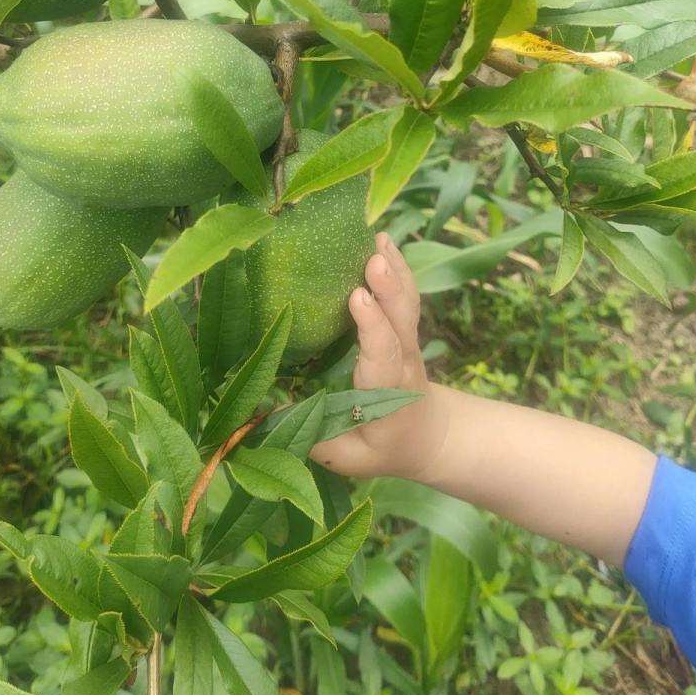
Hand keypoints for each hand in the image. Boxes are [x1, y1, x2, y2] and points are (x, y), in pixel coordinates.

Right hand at [310, 231, 449, 481]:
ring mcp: (408, 339)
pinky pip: (404, 294)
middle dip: (390, 287)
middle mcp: (403, 359)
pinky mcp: (404, 326)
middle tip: (376, 255)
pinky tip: (383, 241)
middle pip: (402, 319)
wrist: (427, 434)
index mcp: (389, 391)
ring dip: (396, 268)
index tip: (358, 297)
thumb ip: (314, 437)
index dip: (374, 325)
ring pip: (407, 301)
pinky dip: (397, 266)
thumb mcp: (349, 457)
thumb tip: (268, 413)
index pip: (384, 354)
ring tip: (380, 237)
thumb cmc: (383, 446)